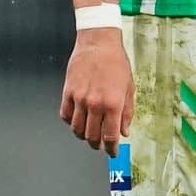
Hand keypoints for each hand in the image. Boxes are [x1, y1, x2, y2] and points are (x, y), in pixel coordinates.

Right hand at [59, 28, 132, 150]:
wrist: (98, 43)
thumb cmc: (116, 63)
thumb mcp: (129, 88)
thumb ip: (127, 112)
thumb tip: (124, 132)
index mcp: (113, 104)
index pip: (110, 136)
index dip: (111, 148)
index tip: (112, 152)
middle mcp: (95, 104)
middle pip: (92, 136)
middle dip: (97, 144)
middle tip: (100, 144)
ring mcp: (79, 98)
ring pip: (77, 129)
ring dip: (83, 135)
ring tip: (89, 134)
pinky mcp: (67, 92)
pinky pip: (65, 115)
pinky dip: (71, 122)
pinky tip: (78, 120)